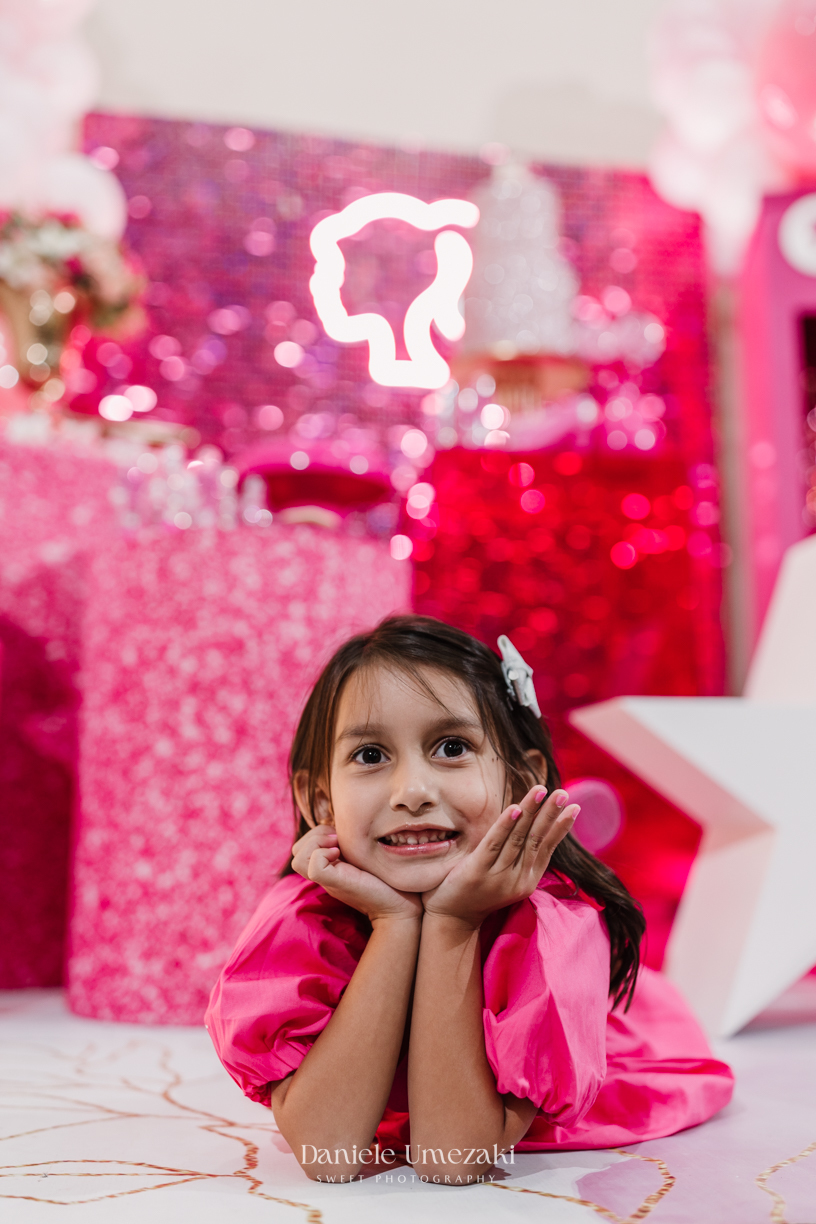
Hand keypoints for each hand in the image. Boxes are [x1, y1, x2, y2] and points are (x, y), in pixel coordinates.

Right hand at [291, 824, 422, 924]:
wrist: (400, 907)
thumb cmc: (388, 880)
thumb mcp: (365, 856)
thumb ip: (353, 844)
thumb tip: (346, 823)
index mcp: (330, 867)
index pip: (304, 846)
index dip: (318, 832)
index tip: (340, 834)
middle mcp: (326, 874)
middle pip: (297, 851)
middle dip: (314, 835)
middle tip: (337, 838)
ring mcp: (329, 880)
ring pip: (298, 860)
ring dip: (315, 843)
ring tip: (337, 845)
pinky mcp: (337, 884)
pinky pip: (314, 867)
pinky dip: (323, 854)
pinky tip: (340, 853)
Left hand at [421, 787, 578, 928]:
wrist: (452, 920)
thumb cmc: (479, 892)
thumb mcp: (506, 876)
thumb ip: (518, 857)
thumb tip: (532, 826)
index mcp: (527, 880)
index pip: (547, 848)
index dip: (560, 827)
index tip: (574, 806)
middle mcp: (517, 879)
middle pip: (536, 839)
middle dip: (550, 814)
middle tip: (562, 793)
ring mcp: (498, 876)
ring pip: (519, 837)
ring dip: (531, 811)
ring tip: (541, 790)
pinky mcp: (478, 871)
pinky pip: (494, 844)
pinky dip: (505, 824)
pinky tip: (515, 808)